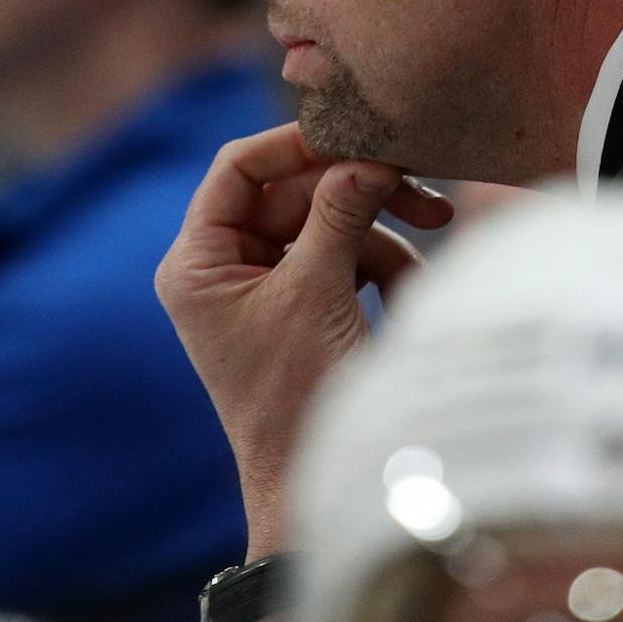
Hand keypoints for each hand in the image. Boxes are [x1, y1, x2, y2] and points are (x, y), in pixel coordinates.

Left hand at [156, 123, 451, 560]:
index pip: (237, 169)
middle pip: (292, 194)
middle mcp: (221, 268)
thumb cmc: (297, 396)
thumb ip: (339, 213)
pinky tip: (410, 299)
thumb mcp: (317, 294)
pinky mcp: (298, 309)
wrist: (312, 485)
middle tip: (426, 196)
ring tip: (421, 274)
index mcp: (197, 262)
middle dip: (358, 198)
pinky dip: (380, 273)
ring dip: (379, 243)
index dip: (294, 145)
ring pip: (326, 226)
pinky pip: (342, 262)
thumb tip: (367, 154)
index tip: (356, 136)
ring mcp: (260, 288)